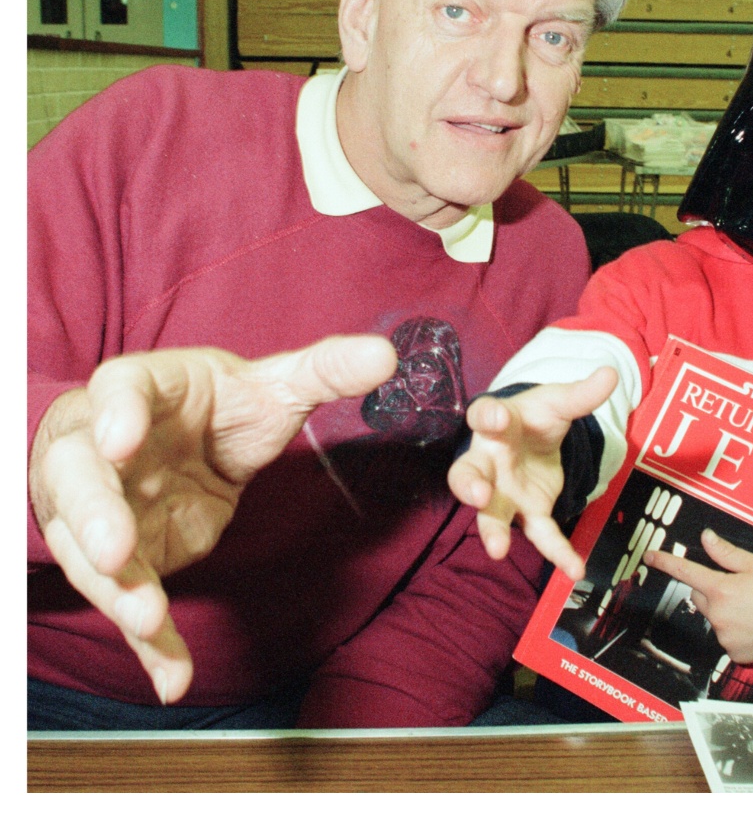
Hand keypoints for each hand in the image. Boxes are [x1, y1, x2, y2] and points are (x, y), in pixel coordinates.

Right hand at [28, 336, 398, 702]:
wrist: (167, 440)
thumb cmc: (209, 406)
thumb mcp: (266, 384)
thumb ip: (322, 370)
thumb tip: (387, 355)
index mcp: (137, 391)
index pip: (117, 392)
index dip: (116, 415)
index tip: (122, 441)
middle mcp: (98, 451)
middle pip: (81, 482)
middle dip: (95, 517)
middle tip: (114, 549)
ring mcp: (98, 511)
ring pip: (91, 552)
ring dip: (117, 588)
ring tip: (148, 621)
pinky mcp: (119, 561)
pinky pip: (130, 602)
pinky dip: (150, 644)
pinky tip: (173, 680)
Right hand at [448, 367, 617, 581]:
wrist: (533, 437)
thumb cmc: (535, 416)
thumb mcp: (559, 401)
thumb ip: (581, 393)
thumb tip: (611, 374)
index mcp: (497, 423)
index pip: (484, 416)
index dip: (486, 416)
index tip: (491, 417)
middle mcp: (490, 461)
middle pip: (468, 473)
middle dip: (469, 484)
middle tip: (475, 493)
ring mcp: (504, 491)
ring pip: (491, 513)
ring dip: (492, 530)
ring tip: (497, 551)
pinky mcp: (527, 511)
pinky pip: (539, 534)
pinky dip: (556, 553)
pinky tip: (574, 569)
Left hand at [645, 530, 752, 664]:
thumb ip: (727, 553)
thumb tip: (706, 538)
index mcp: (722, 589)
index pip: (686, 572)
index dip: (665, 562)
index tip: (649, 556)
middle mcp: (718, 615)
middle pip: (701, 596)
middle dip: (714, 590)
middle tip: (741, 588)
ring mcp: (723, 637)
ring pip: (714, 617)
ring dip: (726, 611)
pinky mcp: (731, 653)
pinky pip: (725, 636)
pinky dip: (735, 630)